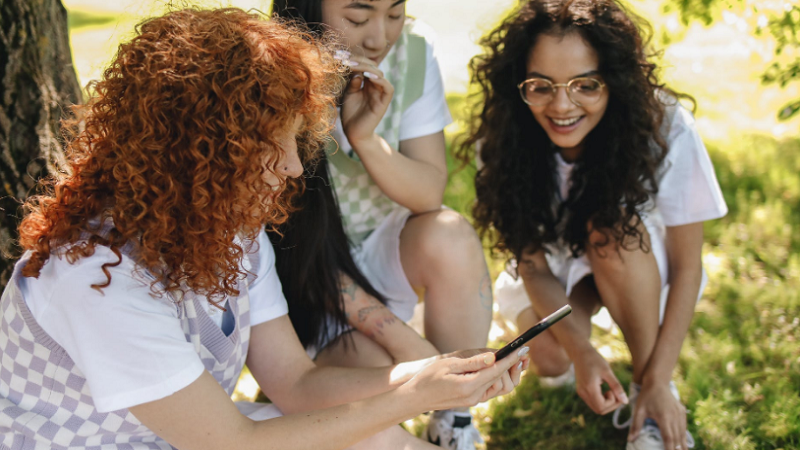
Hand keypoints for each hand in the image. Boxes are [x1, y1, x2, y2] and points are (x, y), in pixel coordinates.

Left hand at [339, 55, 393, 147]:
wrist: (354, 133)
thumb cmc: (350, 114)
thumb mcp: (348, 94)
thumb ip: (352, 82)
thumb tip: (356, 72)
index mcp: (367, 82)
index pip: (364, 65)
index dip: (354, 59)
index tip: (340, 55)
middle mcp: (375, 86)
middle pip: (373, 66)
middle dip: (359, 61)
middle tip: (345, 59)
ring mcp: (380, 93)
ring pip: (380, 74)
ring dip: (367, 68)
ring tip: (353, 66)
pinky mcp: (384, 102)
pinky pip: (387, 88)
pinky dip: (379, 80)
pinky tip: (367, 76)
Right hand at [404, 351, 525, 411]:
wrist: (416, 397)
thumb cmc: (428, 377)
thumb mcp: (449, 364)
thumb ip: (473, 362)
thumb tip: (493, 356)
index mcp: (468, 386)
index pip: (496, 371)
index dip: (512, 358)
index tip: (524, 349)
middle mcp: (475, 396)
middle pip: (503, 381)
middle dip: (513, 366)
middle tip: (520, 351)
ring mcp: (474, 400)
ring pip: (500, 388)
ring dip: (507, 372)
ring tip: (512, 357)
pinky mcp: (472, 400)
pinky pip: (491, 389)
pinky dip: (498, 377)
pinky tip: (499, 366)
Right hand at [573, 347, 627, 414]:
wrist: (580, 352)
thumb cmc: (594, 359)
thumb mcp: (608, 372)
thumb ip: (617, 387)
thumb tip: (625, 402)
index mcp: (589, 388)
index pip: (602, 407)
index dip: (613, 403)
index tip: (616, 391)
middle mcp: (583, 393)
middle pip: (599, 410)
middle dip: (611, 405)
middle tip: (616, 393)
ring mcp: (581, 393)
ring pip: (596, 408)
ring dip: (606, 403)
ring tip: (611, 391)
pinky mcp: (581, 391)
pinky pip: (593, 402)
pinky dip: (601, 400)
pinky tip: (604, 390)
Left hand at [629, 382, 687, 449]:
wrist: (657, 381)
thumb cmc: (646, 396)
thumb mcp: (639, 410)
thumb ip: (636, 426)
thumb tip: (630, 440)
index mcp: (664, 418)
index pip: (669, 438)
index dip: (670, 449)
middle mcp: (674, 417)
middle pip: (677, 438)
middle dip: (677, 449)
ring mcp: (680, 414)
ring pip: (682, 433)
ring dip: (682, 444)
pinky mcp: (682, 411)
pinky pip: (684, 426)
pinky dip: (683, 435)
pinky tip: (682, 442)